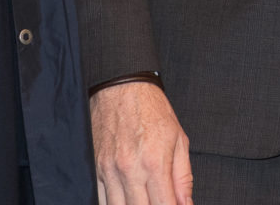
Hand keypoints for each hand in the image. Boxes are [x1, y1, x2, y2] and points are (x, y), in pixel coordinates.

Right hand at [90, 80, 192, 204]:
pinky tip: (126, 200)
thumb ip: (183, 177)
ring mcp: (110, 171)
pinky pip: (101, 199)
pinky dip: (114, 204)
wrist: (122, 86)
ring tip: (144, 200)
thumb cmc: (152, 110)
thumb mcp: (179, 140)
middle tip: (159, 202)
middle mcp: (130, 170)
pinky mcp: (96, 168)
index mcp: (155, 163)